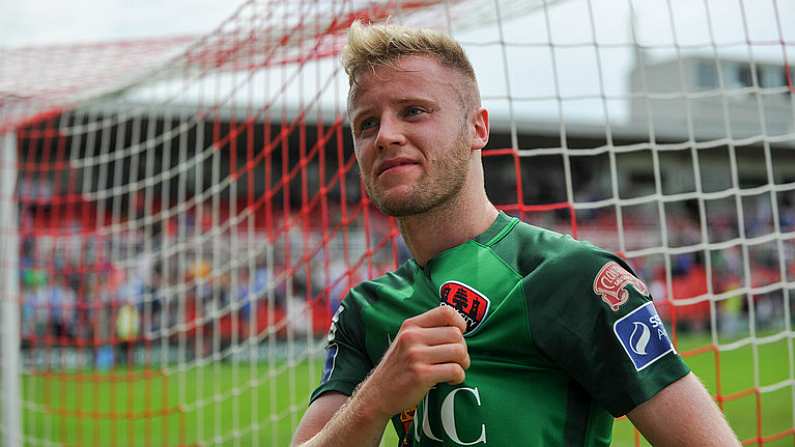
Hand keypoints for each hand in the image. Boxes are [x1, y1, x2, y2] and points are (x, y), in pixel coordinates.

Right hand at [355, 305, 469, 419]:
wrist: (377, 394)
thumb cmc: (398, 368)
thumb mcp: (405, 341)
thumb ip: (426, 332)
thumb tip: (459, 328)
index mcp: (410, 326)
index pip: (445, 312)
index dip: (460, 322)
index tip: (460, 335)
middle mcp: (412, 337)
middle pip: (456, 334)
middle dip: (463, 349)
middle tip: (457, 360)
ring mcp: (416, 355)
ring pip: (459, 352)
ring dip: (463, 364)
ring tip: (454, 370)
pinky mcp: (421, 375)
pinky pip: (455, 370)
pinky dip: (458, 377)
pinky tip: (449, 380)